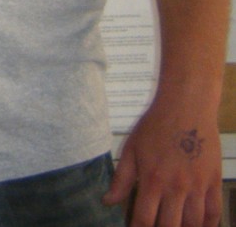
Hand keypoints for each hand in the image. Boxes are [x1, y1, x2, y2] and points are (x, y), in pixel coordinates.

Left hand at [105, 97, 220, 226]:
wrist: (186, 106)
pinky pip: (214, 212)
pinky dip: (209, 225)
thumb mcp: (131, 149)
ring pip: (193, 223)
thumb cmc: (155, 126)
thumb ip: (121, 179)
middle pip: (170, 225)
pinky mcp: (214, 182)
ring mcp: (197, 186)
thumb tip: (107, 201)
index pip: (144, 218)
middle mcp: (176, 187)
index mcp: (152, 179)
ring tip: (174, 226)